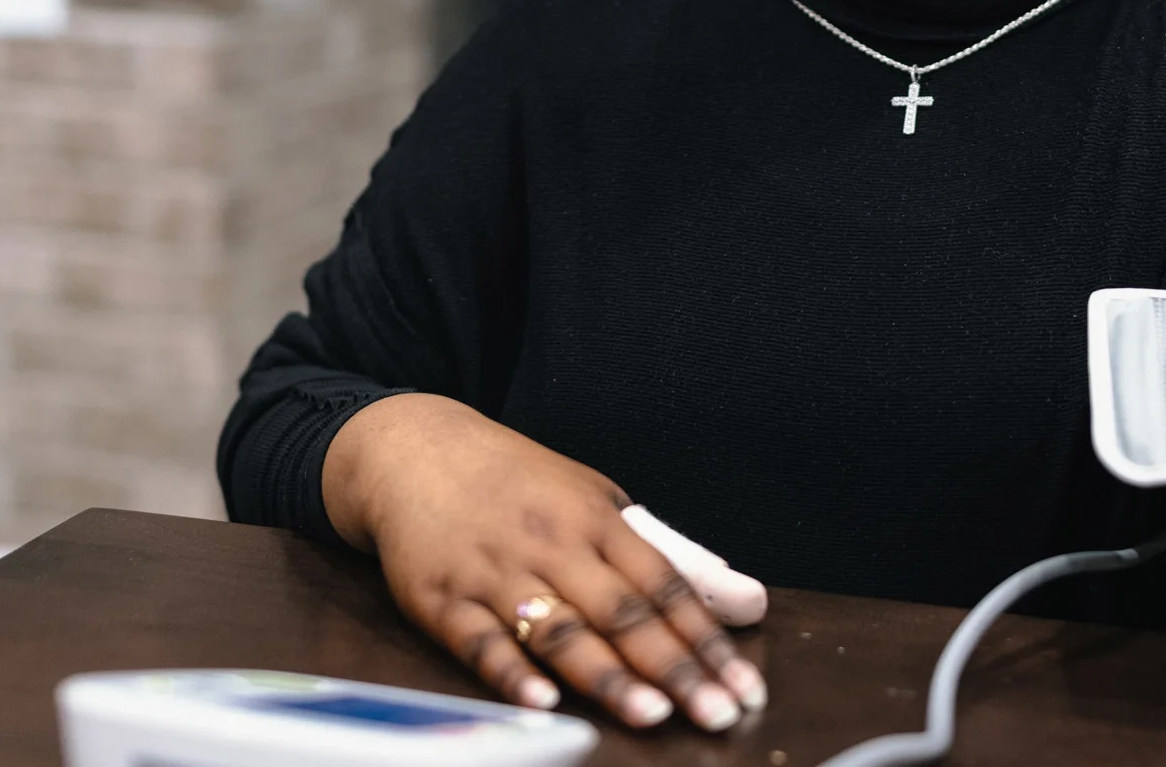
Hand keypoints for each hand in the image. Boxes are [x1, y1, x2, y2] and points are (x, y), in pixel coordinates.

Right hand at [323, 394, 767, 730]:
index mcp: (597, 520)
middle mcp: (551, 546)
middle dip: (674, 667)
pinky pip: (478, 642)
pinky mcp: (442, 600)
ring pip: (558, 629)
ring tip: (653, 715)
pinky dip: (510, 673)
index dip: (708, 638)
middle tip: (718, 714)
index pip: (664, 584)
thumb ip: (673, 558)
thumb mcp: (600, 502)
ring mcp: (495, 573)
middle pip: (621, 612)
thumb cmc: (520, 484)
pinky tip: (543, 701)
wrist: (415, 451)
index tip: (746, 685)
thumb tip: (750, 601)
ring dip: (607, 676)